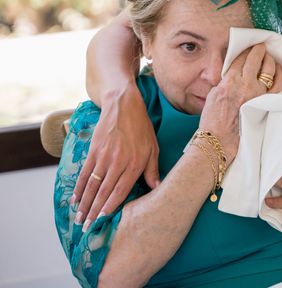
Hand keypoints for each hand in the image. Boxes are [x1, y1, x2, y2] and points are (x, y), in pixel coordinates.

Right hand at [73, 82, 159, 228]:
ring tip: (78, 218)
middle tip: (86, 227)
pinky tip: (74, 199)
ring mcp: (104, 156)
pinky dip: (79, 187)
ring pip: (92, 185)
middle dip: (94, 211)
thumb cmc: (142, 128)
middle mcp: (119, 162)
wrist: (124, 105)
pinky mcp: (94, 150)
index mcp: (135, 163)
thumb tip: (156, 188)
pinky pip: (85, 172)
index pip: (121, 190)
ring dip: (84, 203)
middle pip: (104, 191)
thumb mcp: (153, 148)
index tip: (102, 221)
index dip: (111, 207)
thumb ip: (153, 170)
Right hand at [199, 43, 281, 163]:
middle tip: (261, 47)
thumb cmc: (213, 120)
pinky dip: (279, 76)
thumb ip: (226, 81)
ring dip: (269, 60)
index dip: (246, 50)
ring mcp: (257, 94)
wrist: (219, 139)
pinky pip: (277, 86)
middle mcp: (245, 85)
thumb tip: (234, 73)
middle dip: (259, 50)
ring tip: (269, 57)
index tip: (249, 47)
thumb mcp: (214, 94)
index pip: (241, 58)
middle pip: (255, 60)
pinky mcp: (264, 103)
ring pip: (268, 70)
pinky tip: (278, 71)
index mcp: (230, 81)